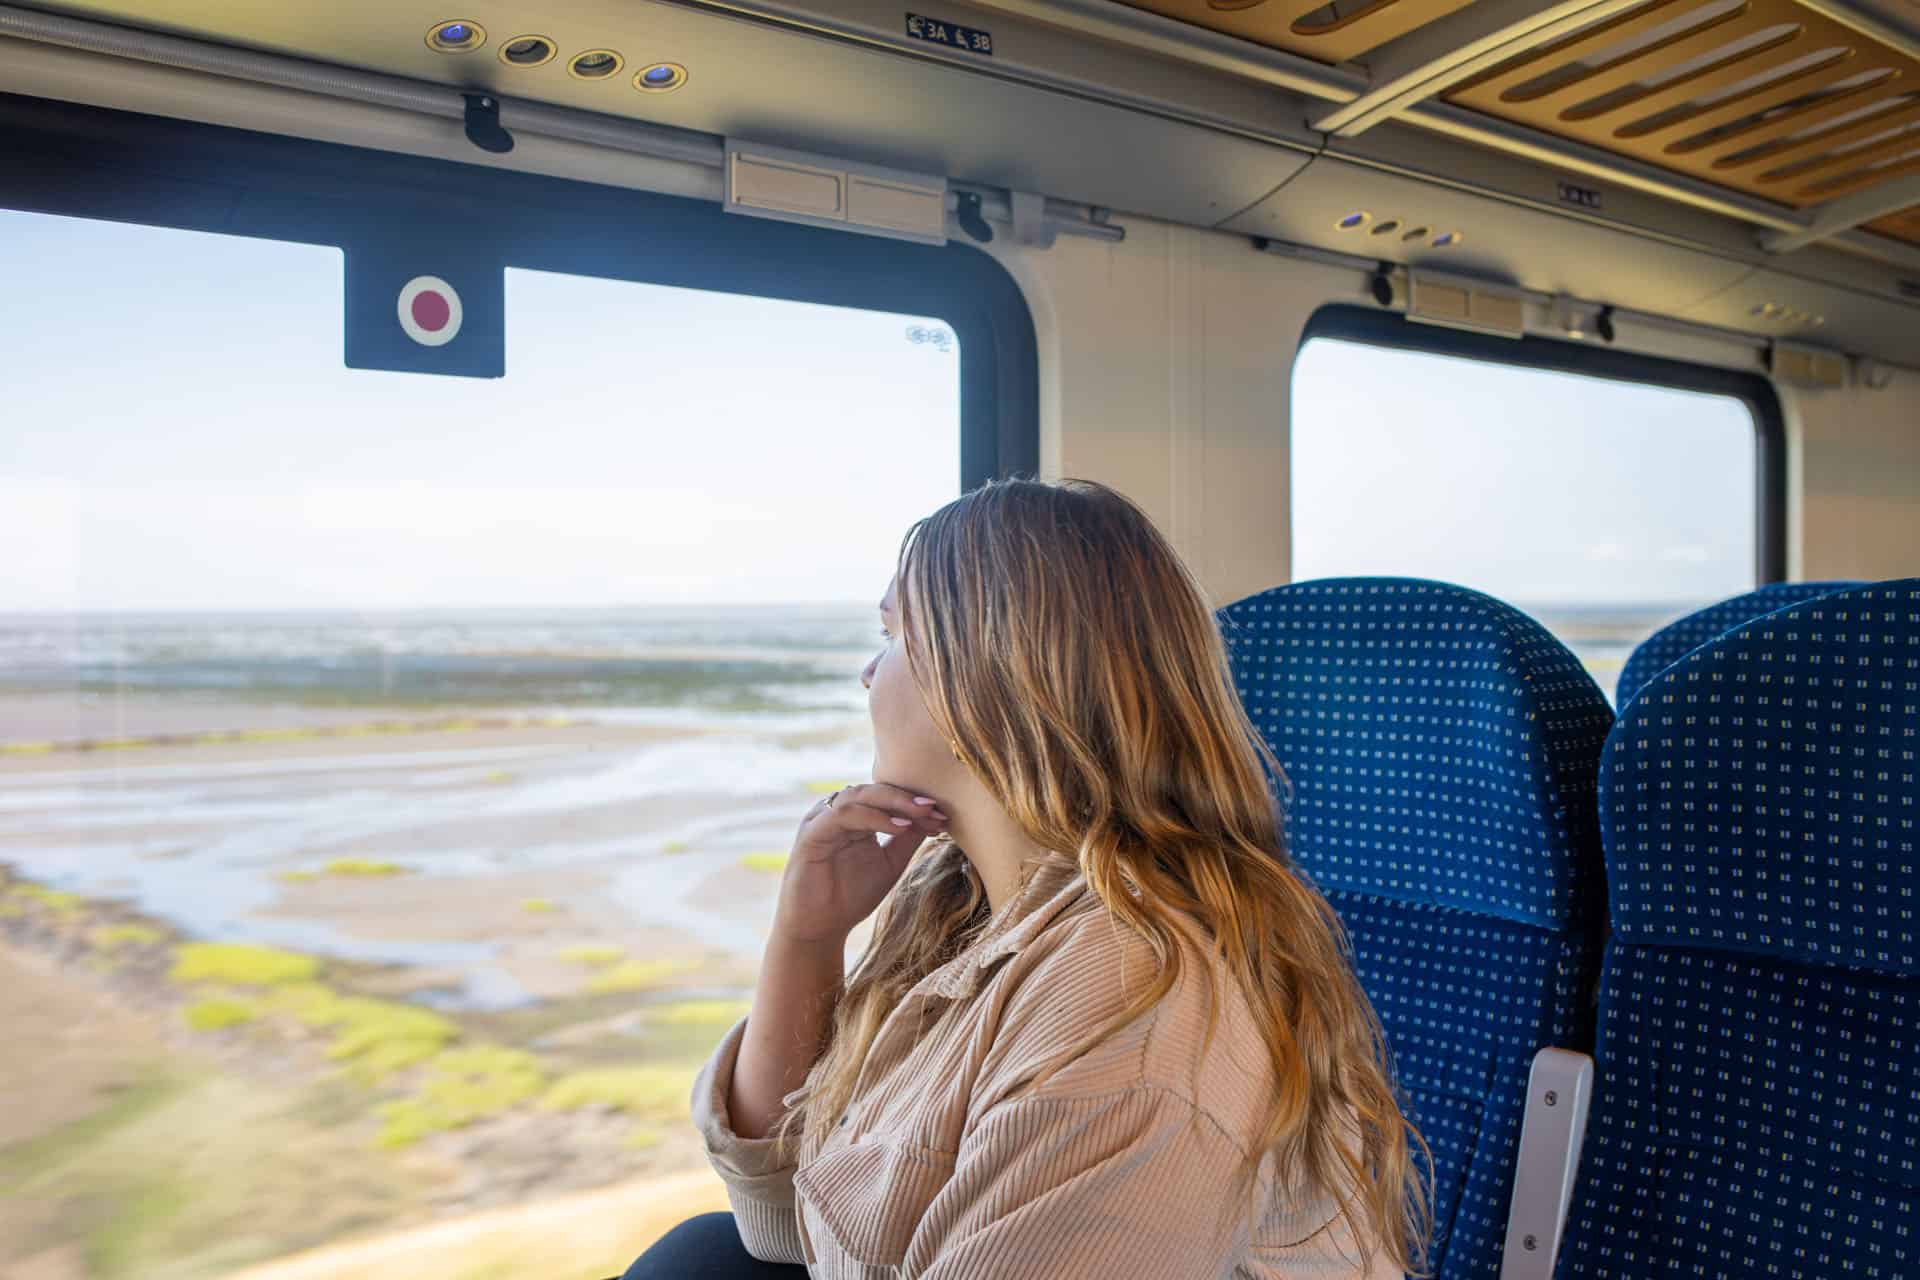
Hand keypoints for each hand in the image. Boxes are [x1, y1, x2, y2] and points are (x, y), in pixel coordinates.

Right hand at [772, 783, 949, 944]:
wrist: (820, 928)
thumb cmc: (851, 896)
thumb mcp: (889, 864)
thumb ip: (907, 839)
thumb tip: (934, 817)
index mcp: (855, 817)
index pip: (886, 798)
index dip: (914, 803)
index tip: (943, 815)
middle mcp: (837, 813)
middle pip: (874, 790)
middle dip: (907, 798)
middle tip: (934, 808)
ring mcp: (822, 820)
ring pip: (859, 795)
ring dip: (893, 802)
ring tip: (921, 814)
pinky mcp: (811, 833)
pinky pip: (843, 815)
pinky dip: (873, 817)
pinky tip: (899, 827)